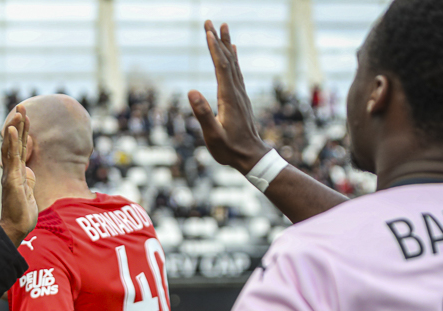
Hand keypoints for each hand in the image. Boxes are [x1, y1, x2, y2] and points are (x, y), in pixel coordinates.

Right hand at [0, 104, 37, 245]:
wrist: (16, 227)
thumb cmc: (22, 212)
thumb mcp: (28, 191)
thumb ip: (28, 178)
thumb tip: (30, 170)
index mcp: (17, 171)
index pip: (21, 147)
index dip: (24, 131)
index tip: (26, 115)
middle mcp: (11, 170)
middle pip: (15, 142)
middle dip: (19, 123)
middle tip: (22, 105)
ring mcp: (10, 173)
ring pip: (12, 146)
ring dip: (16, 127)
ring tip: (19, 111)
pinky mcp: (12, 179)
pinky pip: (12, 158)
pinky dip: (12, 142)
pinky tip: (14, 130)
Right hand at [188, 21, 269, 173]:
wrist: (251, 157)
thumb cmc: (230, 149)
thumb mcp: (213, 135)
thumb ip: (203, 114)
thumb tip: (191, 91)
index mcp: (228, 97)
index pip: (222, 67)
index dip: (214, 48)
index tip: (207, 31)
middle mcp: (236, 91)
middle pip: (228, 60)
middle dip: (218, 40)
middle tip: (210, 22)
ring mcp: (240, 94)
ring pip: (234, 64)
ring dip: (227, 45)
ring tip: (223, 29)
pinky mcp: (240, 98)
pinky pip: (237, 72)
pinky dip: (233, 58)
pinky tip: (233, 52)